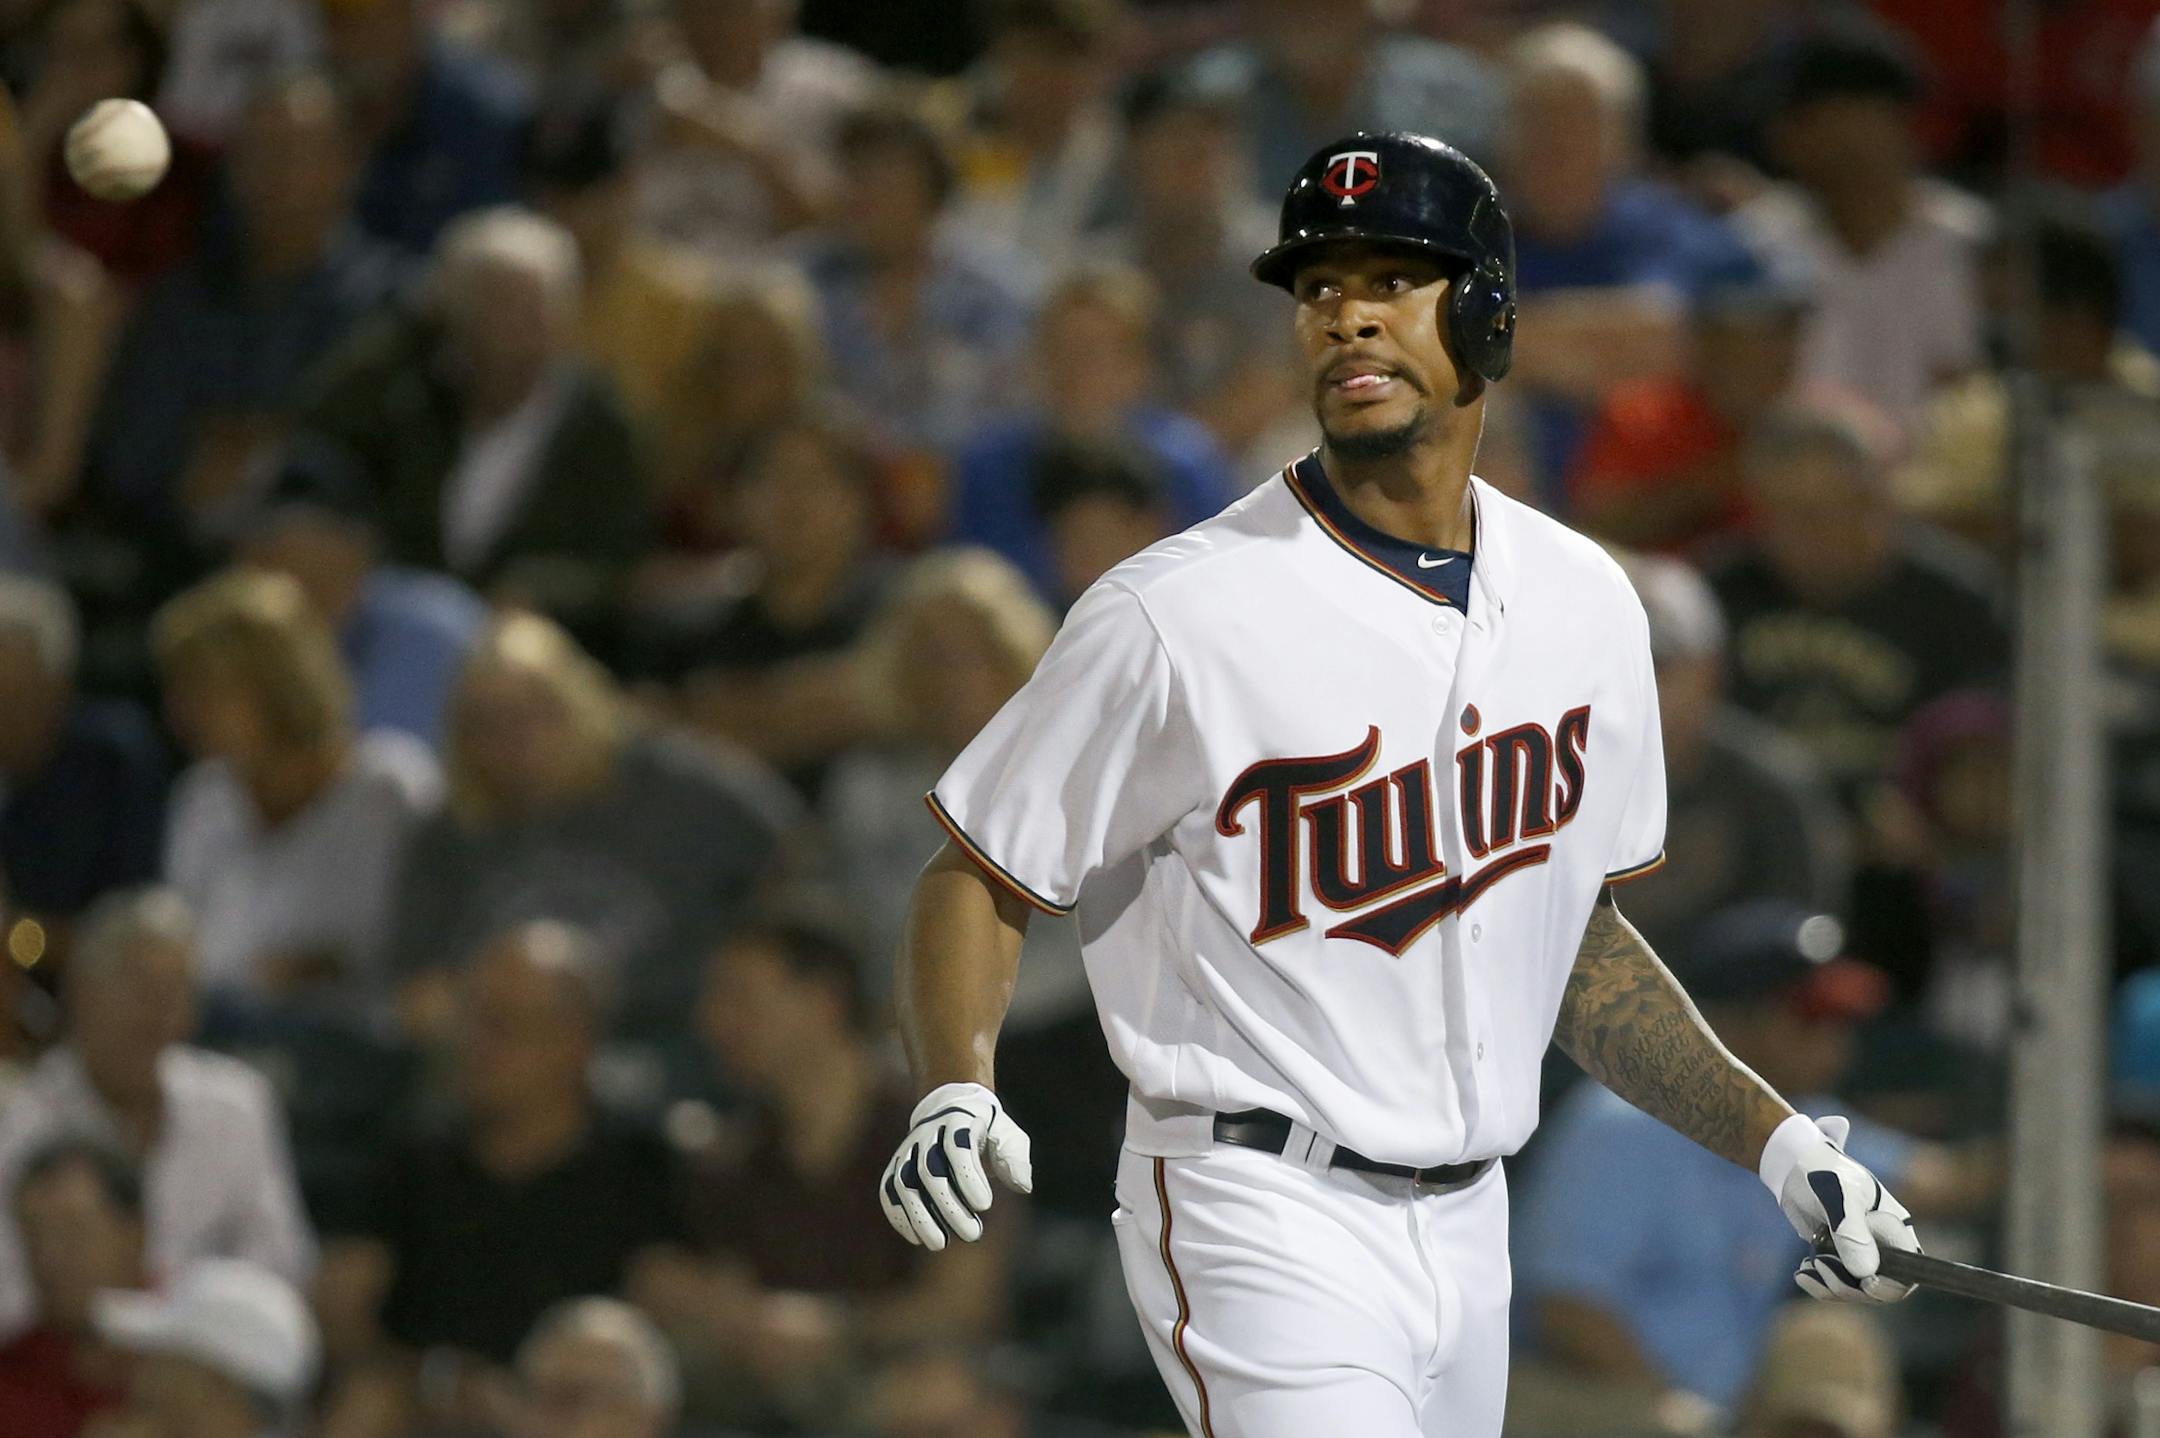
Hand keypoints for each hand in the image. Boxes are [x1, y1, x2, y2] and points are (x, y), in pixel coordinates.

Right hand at [877, 1082, 1031, 1250]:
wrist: (951, 1107)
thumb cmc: (987, 1129)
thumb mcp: (1008, 1135)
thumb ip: (1015, 1158)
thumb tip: (1023, 1186)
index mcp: (958, 1120)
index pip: (958, 1147)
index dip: (969, 1177)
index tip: (985, 1206)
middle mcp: (927, 1133)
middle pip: (930, 1170)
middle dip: (949, 1206)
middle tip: (972, 1234)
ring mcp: (908, 1150)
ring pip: (905, 1183)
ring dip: (920, 1216)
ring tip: (939, 1244)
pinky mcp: (896, 1166)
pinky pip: (889, 1190)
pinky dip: (899, 1214)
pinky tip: (917, 1238)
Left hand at [1761, 1113, 1920, 1302]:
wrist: (1794, 1166)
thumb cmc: (1823, 1172)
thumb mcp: (1837, 1196)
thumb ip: (1851, 1231)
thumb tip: (1866, 1273)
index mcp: (1894, 1229)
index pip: (1909, 1272)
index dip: (1891, 1286)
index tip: (1865, 1282)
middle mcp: (1883, 1245)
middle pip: (1882, 1289)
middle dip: (1851, 1288)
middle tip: (1821, 1267)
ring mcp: (1861, 1253)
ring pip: (1856, 1290)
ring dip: (1831, 1287)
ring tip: (1807, 1268)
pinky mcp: (1840, 1257)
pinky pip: (1836, 1284)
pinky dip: (1819, 1285)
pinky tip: (1802, 1272)